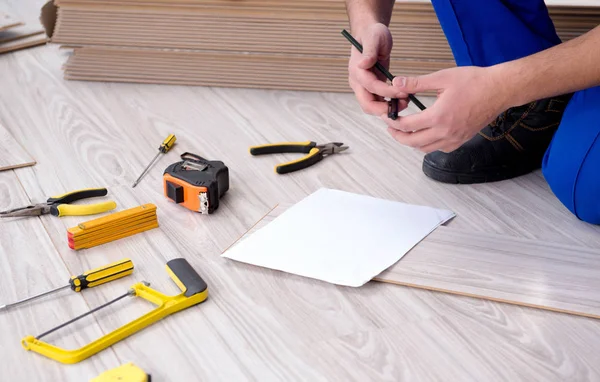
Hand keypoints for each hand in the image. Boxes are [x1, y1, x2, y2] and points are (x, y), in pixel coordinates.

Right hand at [348, 23, 408, 115]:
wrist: (371, 35)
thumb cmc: (373, 34)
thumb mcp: (374, 38)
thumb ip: (369, 51)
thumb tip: (363, 64)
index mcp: (357, 70)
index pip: (371, 86)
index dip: (387, 91)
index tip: (404, 92)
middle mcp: (357, 82)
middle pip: (367, 104)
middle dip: (384, 109)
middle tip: (403, 105)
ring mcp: (363, 87)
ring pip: (372, 107)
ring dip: (388, 109)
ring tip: (406, 102)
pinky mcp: (371, 89)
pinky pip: (378, 102)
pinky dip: (389, 104)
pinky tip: (402, 100)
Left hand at [382, 66, 509, 152]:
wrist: (499, 90)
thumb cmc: (474, 82)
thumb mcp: (442, 78)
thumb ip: (416, 83)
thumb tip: (396, 83)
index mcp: (438, 116)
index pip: (407, 126)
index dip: (393, 122)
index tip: (387, 116)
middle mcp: (446, 132)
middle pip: (413, 143)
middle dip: (398, 136)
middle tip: (391, 127)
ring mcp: (454, 139)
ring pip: (425, 149)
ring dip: (412, 142)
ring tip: (405, 131)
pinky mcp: (462, 140)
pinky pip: (439, 149)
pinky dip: (428, 145)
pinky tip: (425, 134)